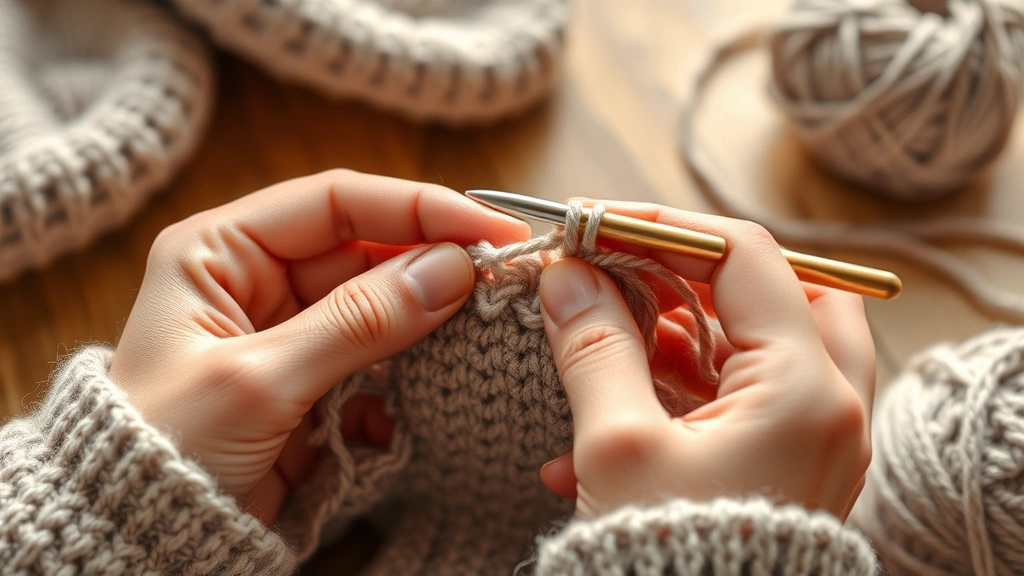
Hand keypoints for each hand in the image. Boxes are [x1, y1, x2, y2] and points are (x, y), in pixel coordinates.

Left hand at [107, 170, 529, 523]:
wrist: (142, 538)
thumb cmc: (164, 450)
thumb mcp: (260, 379)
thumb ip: (358, 321)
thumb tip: (452, 269)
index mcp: (222, 249)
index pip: (336, 203)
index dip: (417, 208)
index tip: (487, 228)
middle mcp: (258, 279)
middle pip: (367, 251)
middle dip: (432, 265)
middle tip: (502, 280)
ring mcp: (290, 331)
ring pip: (380, 306)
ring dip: (429, 321)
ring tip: (484, 329)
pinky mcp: (314, 381)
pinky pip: (377, 359)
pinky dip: (410, 372)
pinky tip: (439, 382)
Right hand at [537, 200, 873, 519]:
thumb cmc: (669, 559)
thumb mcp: (618, 445)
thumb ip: (594, 343)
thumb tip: (567, 273)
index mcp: (806, 390)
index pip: (746, 257)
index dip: (664, 228)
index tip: (597, 223)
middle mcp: (829, 407)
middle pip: (775, 290)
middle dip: (691, 274)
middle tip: (622, 270)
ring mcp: (812, 437)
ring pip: (757, 344)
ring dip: (676, 332)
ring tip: (600, 340)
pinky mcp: (783, 463)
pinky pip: (738, 399)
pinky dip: (676, 389)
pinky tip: (603, 415)